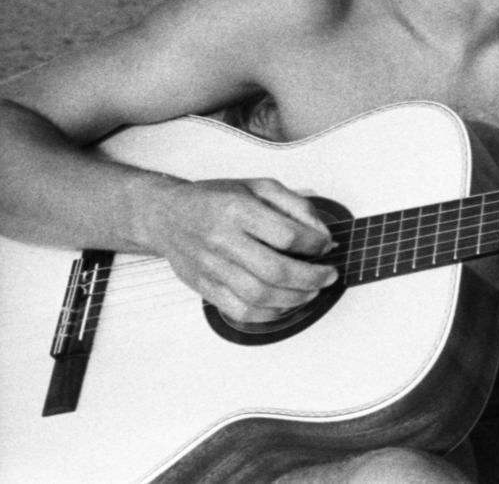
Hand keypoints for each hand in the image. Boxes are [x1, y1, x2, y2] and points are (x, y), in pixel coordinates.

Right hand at [142, 176, 336, 322]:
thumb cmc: (215, 200)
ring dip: (295, 298)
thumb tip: (321, 234)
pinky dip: (269, 313)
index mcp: (238, 210)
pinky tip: (284, 304)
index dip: (315, 243)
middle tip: (329, 276)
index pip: (287, 235)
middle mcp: (222, 240)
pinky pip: (240, 311)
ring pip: (259, 295)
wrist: (166, 214)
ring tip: (312, 291)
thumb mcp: (259, 186)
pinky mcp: (204, 287)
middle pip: (276, 271)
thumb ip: (295, 205)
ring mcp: (211, 267)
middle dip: (312, 278)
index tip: (326, 245)